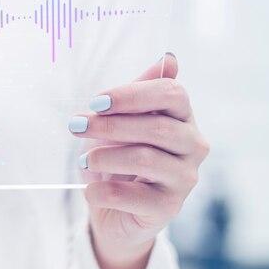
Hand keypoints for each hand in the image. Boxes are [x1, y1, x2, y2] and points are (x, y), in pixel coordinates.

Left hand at [69, 53, 208, 268]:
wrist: (117, 209)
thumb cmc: (120, 156)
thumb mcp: (124, 119)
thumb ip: (141, 91)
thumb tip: (169, 58)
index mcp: (183, 116)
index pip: (172, 93)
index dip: (132, 95)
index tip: (95, 102)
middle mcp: (193, 146)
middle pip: (157, 126)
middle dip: (110, 125)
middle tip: (76, 126)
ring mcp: (185, 179)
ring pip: (145, 159)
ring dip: (104, 157)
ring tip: (84, 160)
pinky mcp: (169, 208)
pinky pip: (133, 196)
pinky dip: (102, 190)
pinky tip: (90, 189)